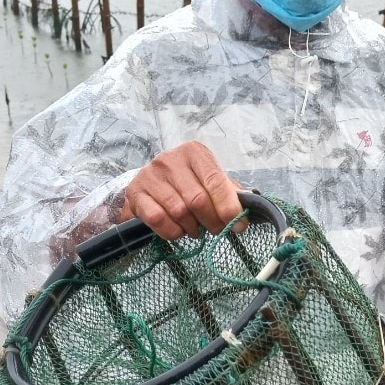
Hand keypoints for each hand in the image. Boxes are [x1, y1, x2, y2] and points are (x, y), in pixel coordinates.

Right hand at [120, 141, 241, 240]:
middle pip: (198, 200)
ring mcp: (150, 174)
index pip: (216, 181)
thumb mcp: (208, 181)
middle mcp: (170, 159)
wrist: (148, 186)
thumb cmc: (186, 184)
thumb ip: (229, 191)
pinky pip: (158, 219)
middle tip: (216, 230)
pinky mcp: (136, 192)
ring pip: (179, 211)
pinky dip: (172, 232)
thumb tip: (249, 205)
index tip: (239, 226)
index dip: (229, 207)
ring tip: (195, 229)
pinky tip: (178, 230)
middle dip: (212, 222)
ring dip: (192, 228)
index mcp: (194, 152)